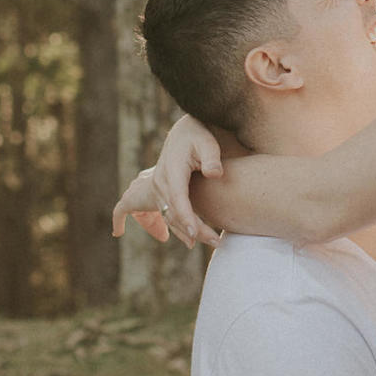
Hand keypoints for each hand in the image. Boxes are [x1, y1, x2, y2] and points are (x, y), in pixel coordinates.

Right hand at [111, 116, 224, 246]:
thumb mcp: (207, 142)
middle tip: (216, 242)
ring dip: (187, 233)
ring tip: (213, 242)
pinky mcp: (162, 194)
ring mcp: (160, 190)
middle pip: (175, 212)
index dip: (186, 216)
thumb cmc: (198, 136)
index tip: (196, 232)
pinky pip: (167, 215)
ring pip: (171, 217)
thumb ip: (211, 157)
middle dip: (195, 230)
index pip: (177, 197)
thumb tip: (215, 173)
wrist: (184, 133)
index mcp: (172, 170)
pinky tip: (191, 241)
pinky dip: (176, 229)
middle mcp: (161, 182)